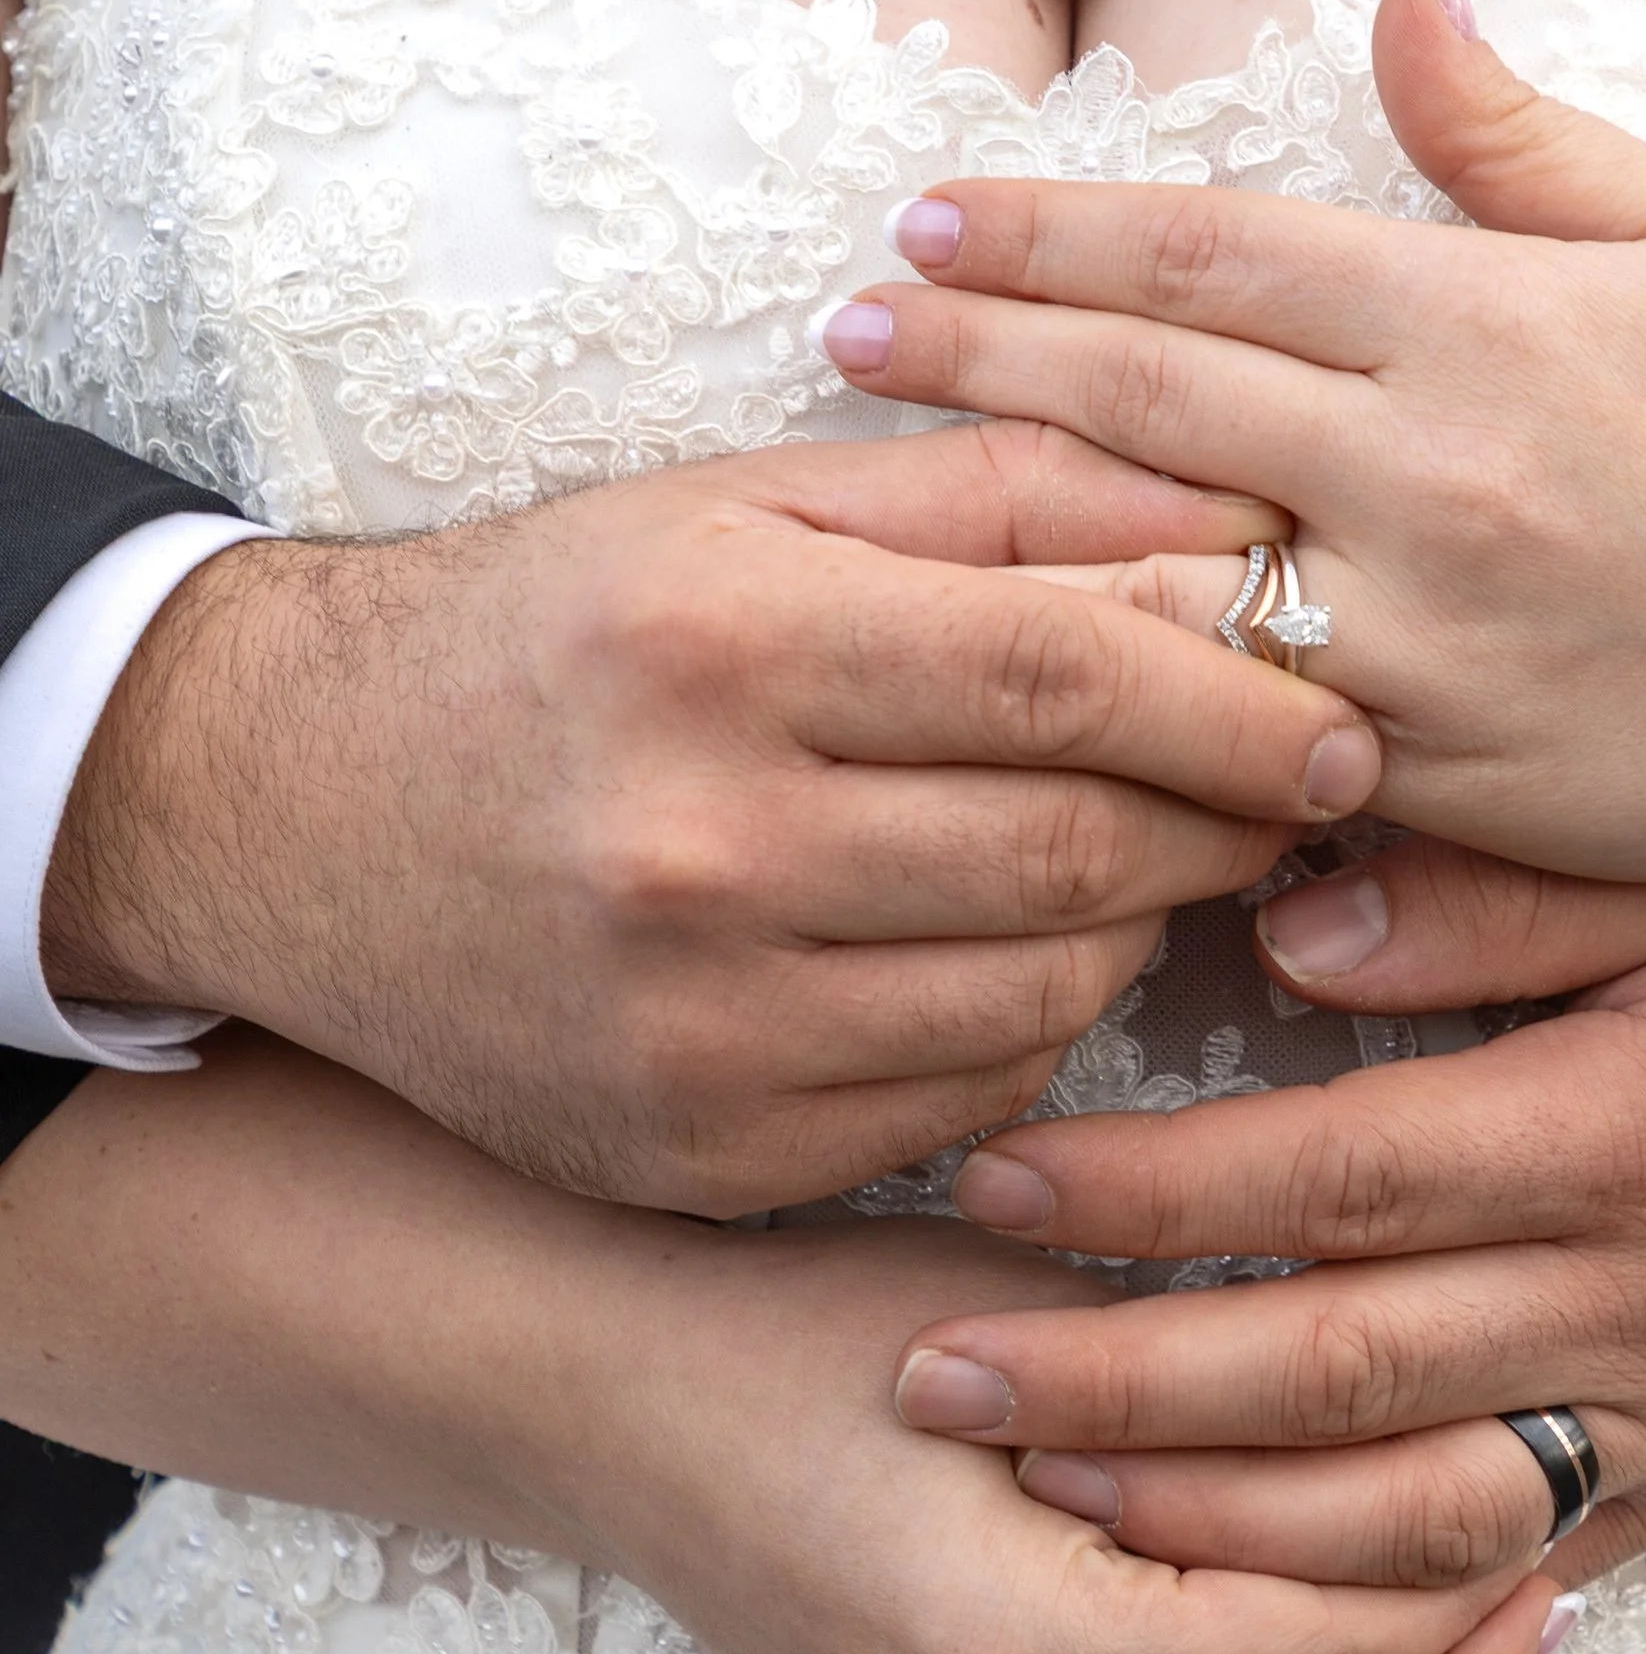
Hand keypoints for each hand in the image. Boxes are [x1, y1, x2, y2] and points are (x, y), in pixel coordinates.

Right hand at [0, 1037, 1553, 1653]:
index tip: (1556, 1472)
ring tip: (1474, 1637)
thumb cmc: (816, 1309)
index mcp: (1030, 1645)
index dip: (1468, 1566)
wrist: (608, 1386)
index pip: (1330, 1644)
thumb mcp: (1046, 1315)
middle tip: (1560, 1574)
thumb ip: (1242, 1387)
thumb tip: (1462, 1412)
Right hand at [42, 426, 1380, 1214]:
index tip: (1345, 724)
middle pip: (1075, 853)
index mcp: (719, 640)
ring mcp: (693, 1026)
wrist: (291, 811)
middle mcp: (696, 845)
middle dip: (1221, 826)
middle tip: (1284, 795)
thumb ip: (1005, 501)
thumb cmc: (562, 634)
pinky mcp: (700, 1152)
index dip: (1239, 702)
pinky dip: (1024, 1033)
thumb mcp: (752, 509)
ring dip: (1134, 933)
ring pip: (1043, 997)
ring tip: (1126, 860)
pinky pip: (961, 1102)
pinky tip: (994, 957)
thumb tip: (1247, 523)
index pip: (1059, 675)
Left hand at [828, 0, 1645, 890]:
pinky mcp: (1443, 770)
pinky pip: (1242, 727)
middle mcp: (1437, 472)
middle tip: (843, 326)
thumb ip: (1526, 141)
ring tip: (870, 501)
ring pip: (1162, 568)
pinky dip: (1122, 694)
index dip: (1051, 228)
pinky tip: (1013, 672)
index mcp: (1487, 322)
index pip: (1212, 252)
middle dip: (974, 352)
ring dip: (1001, 523)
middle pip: (1147, 392)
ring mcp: (1430, 636)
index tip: (931, 212)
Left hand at [887, 844, 1645, 1580]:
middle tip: (928, 1375)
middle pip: (1331, 1368)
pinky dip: (1376, 1595)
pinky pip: (1525, 1568)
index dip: (1145, 1194)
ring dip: (1209, 1515)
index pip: (1333, 1178)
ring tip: (1037, 1491)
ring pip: (1408, 1507)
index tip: (988, 1176)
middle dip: (1113, 1386)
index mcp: (1633, 1123)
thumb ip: (1514, 891)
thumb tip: (1292, 927)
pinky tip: (1239, 1588)